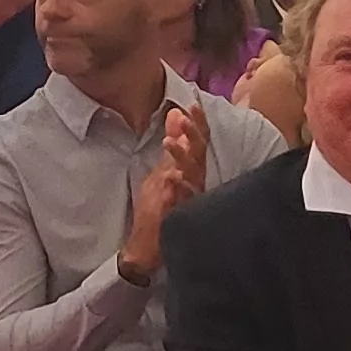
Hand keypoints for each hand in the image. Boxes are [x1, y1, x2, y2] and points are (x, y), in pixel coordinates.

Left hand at [116, 107, 206, 282]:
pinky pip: (182, 201)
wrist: (151, 245)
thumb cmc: (160, 206)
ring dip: (182, 158)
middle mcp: (195, 183)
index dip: (198, 124)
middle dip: (193, 135)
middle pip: (199, 155)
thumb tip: (176, 114)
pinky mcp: (180, 216)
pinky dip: (178, 189)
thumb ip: (174, 145)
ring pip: (192, 176)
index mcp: (191, 170)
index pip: (198, 143)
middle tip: (184, 116)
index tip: (193, 105)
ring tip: (168, 142)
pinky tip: (173, 178)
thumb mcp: (163, 169)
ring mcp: (189, 200)